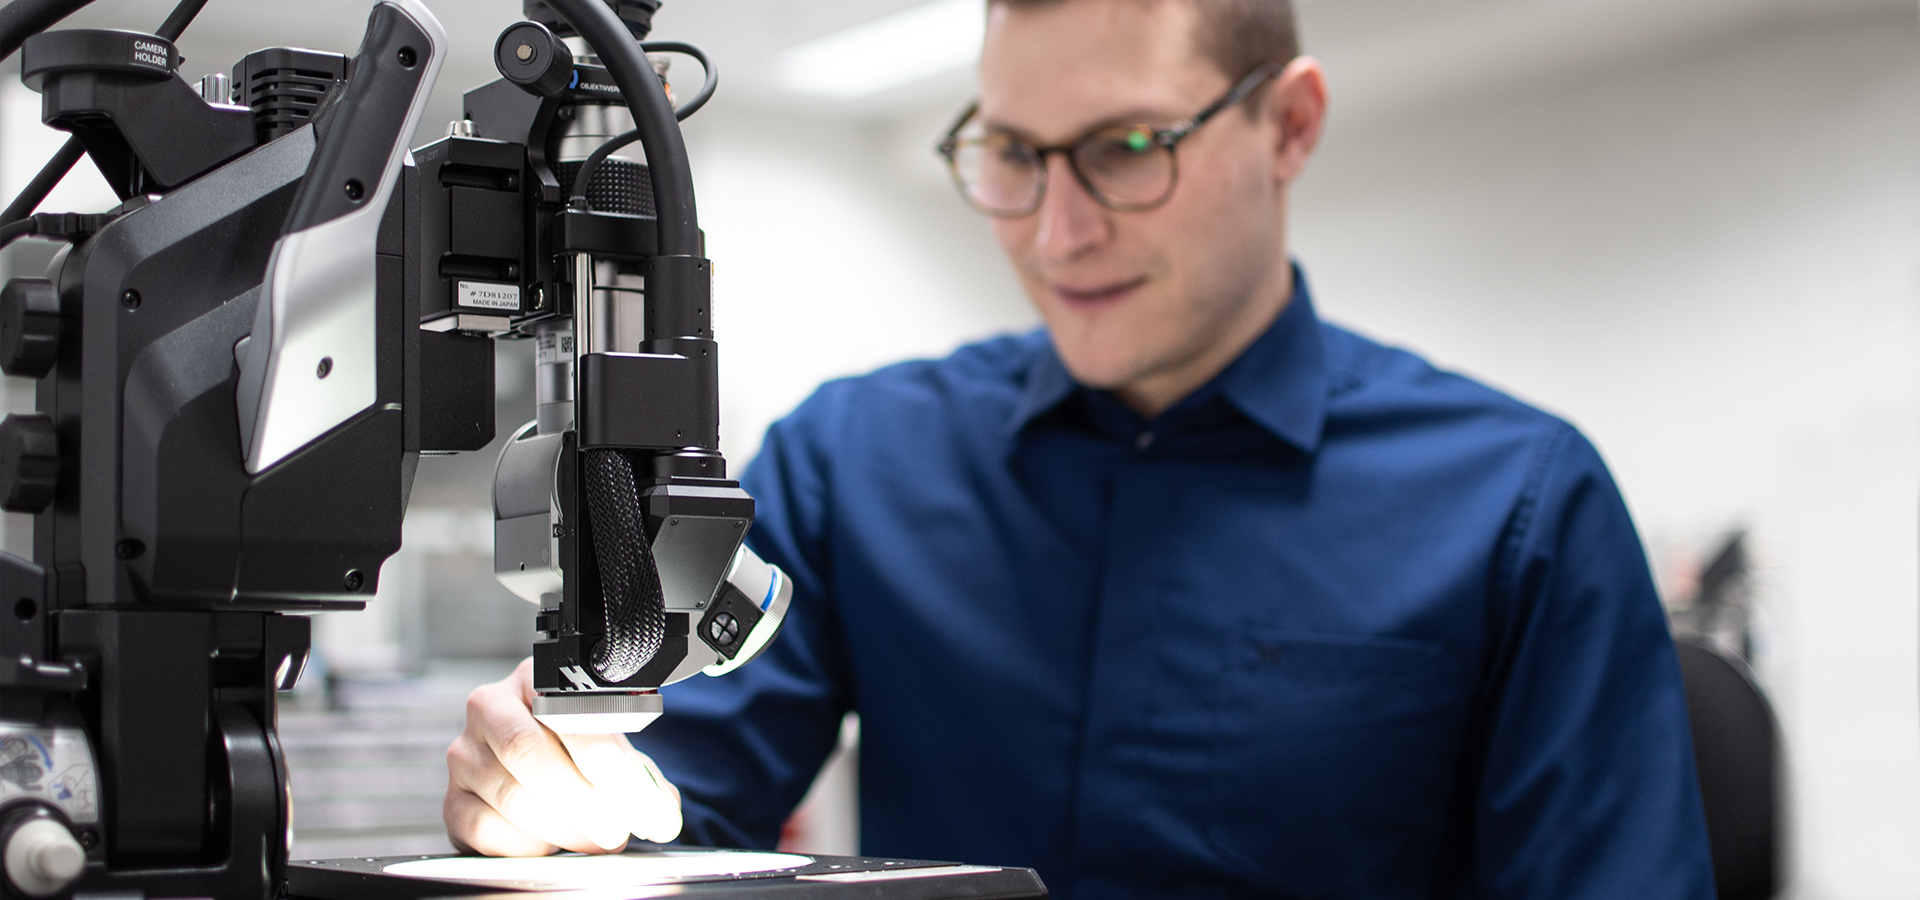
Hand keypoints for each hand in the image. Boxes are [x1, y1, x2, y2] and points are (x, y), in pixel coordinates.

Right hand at [444, 657, 682, 854]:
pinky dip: (526, 844)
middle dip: (581, 800)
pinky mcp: (452, 801)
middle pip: (529, 754)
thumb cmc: (579, 751)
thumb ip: (641, 777)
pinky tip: (551, 843)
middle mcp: (489, 709)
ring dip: (562, 828)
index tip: (628, 789)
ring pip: (511, 795)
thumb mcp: (613, 749)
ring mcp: (464, 755)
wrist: (543, 766)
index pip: (564, 711)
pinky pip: (484, 828)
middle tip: (615, 829)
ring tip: (595, 840)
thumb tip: (661, 814)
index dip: (599, 755)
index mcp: (534, 679)